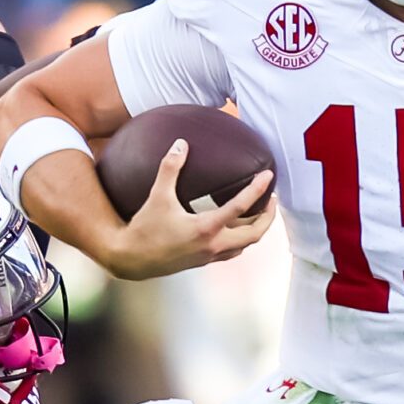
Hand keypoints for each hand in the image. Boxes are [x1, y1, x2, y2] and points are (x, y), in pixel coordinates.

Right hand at [103, 140, 274, 279]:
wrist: (132, 260)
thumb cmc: (145, 229)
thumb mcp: (157, 196)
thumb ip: (170, 168)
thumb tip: (180, 144)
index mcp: (206, 229)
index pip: (240, 208)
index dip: (257, 190)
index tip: (268, 176)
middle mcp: (213, 245)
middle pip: (254, 234)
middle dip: (268, 216)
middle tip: (272, 198)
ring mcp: (210, 256)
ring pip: (245, 245)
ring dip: (256, 229)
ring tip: (260, 211)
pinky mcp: (204, 260)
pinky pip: (232, 251)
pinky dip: (241, 239)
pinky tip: (236, 227)